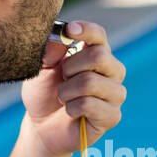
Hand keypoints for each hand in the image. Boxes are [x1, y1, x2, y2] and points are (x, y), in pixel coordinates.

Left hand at [21, 20, 126, 156]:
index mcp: (97, 53)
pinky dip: (72, 108)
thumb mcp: (40, 69)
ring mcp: (115, 94)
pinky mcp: (112, 116)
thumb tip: (61, 36)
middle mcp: (112, 71)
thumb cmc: (45, 94)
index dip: (86, 30)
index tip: (70, 30)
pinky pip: (89, 104)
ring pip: (91, 82)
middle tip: (62, 79)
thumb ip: (49, 52)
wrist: (42, 126)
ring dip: (67, 91)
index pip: (98, 35)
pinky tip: (71, 112)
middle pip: (99, 56)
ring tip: (64, 98)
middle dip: (71, 68)